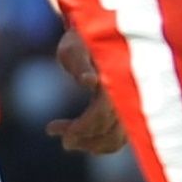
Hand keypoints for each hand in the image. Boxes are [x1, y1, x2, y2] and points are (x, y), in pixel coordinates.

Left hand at [48, 31, 126, 153]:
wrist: (94, 37)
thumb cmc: (80, 41)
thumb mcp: (75, 49)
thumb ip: (82, 66)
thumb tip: (89, 81)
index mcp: (115, 82)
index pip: (101, 115)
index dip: (78, 127)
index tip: (51, 128)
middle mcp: (127, 97)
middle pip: (108, 131)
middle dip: (80, 138)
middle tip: (53, 131)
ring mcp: (130, 106)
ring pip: (116, 139)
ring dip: (90, 144)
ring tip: (67, 139)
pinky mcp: (126, 112)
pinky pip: (119, 137)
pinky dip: (101, 143)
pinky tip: (81, 138)